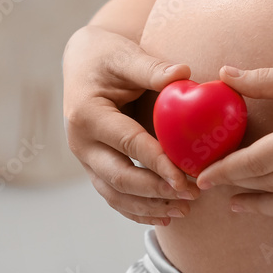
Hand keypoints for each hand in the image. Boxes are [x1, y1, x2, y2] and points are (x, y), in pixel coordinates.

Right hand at [63, 25, 199, 225]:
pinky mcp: (94, 167)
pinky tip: (164, 217)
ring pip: (115, 194)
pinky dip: (137, 211)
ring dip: (149, 207)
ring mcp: (85, 159)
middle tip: (191, 196)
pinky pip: (114, 196)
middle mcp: (81, 143)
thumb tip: (184, 74)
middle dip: (156, 191)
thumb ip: (152, 68)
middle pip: (119, 177)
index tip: (186, 177)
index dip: (157, 162)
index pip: (128, 143)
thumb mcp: (126, 55)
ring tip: (184, 212)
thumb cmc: (108, 57)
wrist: (84, 63)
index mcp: (87, 115)